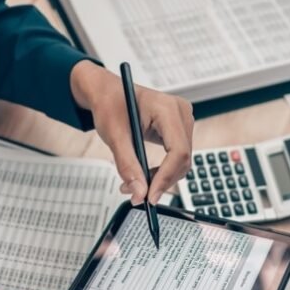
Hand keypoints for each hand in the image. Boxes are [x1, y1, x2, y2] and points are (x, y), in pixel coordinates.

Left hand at [70, 60, 193, 204]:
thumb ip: (127, 165)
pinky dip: (161, 172)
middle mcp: (181, 113)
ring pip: (181, 162)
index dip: (165, 177)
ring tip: (134, 185)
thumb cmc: (110, 103)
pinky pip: (176, 158)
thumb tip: (140, 192)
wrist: (107, 92)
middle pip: (182, 159)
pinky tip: (143, 176)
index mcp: (167, 108)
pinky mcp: (178, 130)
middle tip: (135, 194)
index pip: (178, 150)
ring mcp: (182, 121)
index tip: (150, 196)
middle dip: (160, 181)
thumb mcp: (114, 135)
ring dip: (160, 179)